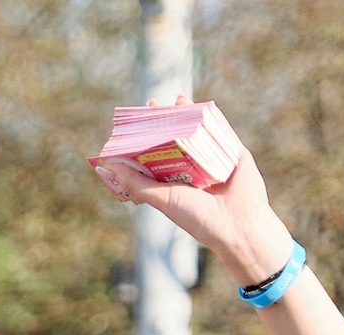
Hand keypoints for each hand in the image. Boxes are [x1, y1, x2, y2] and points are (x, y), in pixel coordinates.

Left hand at [92, 100, 296, 291]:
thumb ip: (135, 182)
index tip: (133, 124)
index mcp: (176, 184)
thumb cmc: (197, 217)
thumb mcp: (161, 198)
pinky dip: (212, 117)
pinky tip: (202, 104)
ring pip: (199, 132)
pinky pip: (222, 131)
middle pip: (176, 140)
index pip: (156, 156)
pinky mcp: (234, 154)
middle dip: (164, 122)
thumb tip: (106, 166)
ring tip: (176, 99)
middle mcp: (195, 172)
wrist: (237, 226)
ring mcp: (215, 161)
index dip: (145, 140)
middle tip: (151, 105)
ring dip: (188, 114)